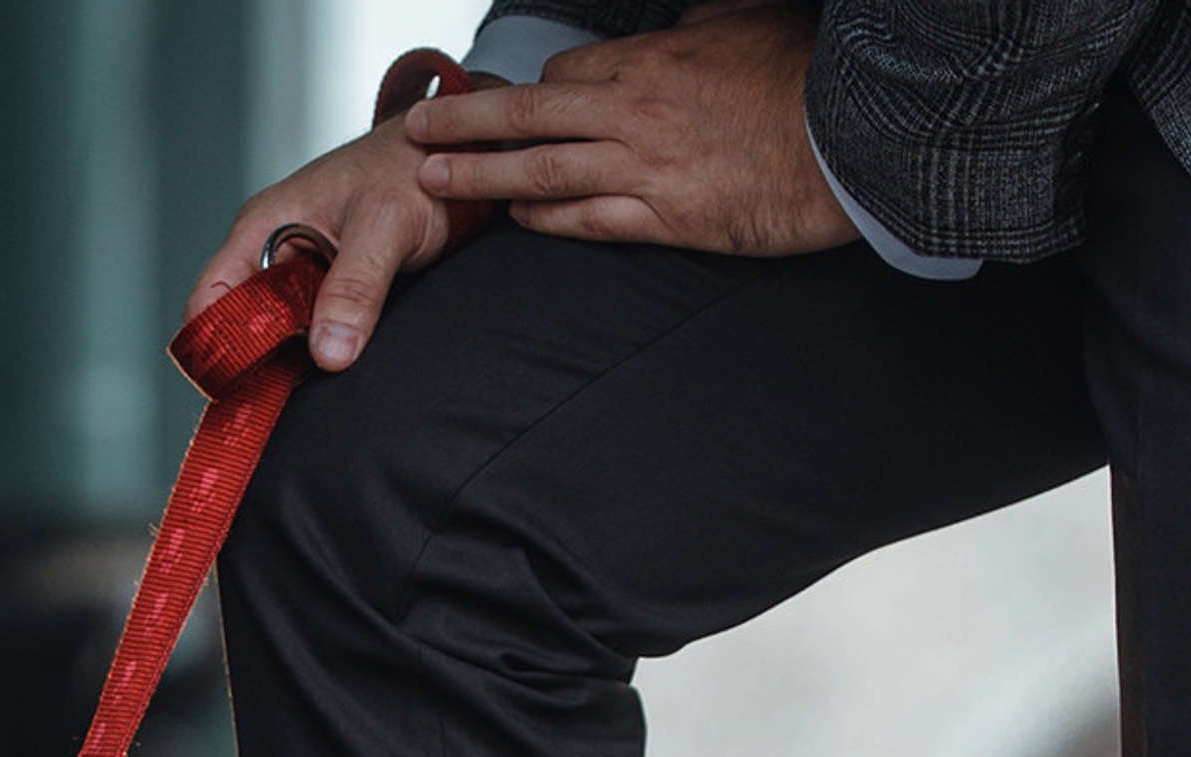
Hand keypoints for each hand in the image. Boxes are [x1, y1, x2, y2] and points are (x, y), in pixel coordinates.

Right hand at [183, 103, 485, 371]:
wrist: (456, 158)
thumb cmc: (413, 166)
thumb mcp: (385, 222)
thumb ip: (355, 286)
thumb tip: (328, 353)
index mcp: (262, 228)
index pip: (211, 299)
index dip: (216, 347)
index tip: (243, 387)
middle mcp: (271, 254)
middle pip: (239, 327)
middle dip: (255, 366)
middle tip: (283, 399)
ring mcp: (299, 277)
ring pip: (276, 338)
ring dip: (291, 366)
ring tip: (312, 390)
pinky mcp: (328, 295)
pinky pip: (310, 337)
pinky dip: (319, 358)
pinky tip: (336, 372)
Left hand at [406, 7, 859, 254]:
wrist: (858, 140)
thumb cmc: (810, 79)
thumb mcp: (753, 23)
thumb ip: (704, 22)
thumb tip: (682, 19)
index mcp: (656, 60)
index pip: (566, 74)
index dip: (529, 92)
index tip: (505, 106)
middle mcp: (637, 112)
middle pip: (528, 115)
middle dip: (463, 119)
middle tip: (414, 128)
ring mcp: (646, 168)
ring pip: (541, 169)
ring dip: (479, 174)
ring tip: (432, 177)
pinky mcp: (666, 218)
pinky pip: (585, 220)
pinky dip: (542, 218)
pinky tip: (512, 217)